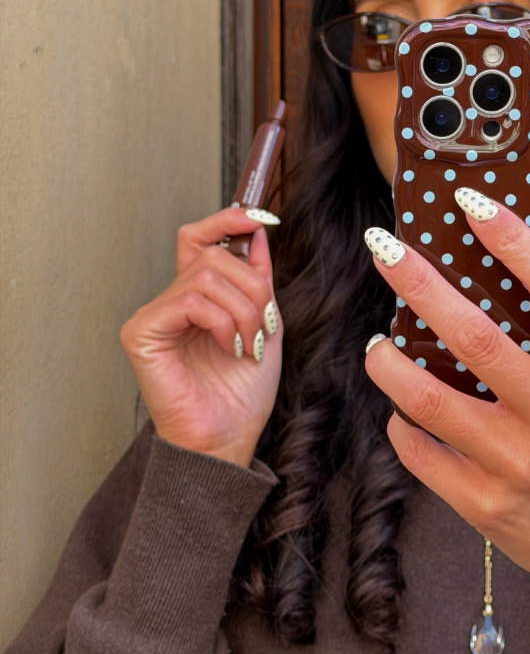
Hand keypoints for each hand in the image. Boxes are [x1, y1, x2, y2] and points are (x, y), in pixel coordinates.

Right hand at [119, 207, 282, 467]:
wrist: (229, 435)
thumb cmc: (242, 389)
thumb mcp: (264, 321)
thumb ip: (258, 276)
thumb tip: (256, 229)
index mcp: (197, 296)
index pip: (198, 237)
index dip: (226, 219)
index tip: (259, 218)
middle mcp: (170, 301)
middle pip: (214, 255)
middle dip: (253, 286)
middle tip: (262, 325)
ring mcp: (152, 315)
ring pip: (207, 275)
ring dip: (243, 309)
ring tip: (247, 343)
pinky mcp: (141, 333)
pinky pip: (189, 300)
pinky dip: (220, 320)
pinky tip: (228, 346)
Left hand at [363, 191, 529, 648]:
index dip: (512, 238)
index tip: (471, 201)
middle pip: (475, 336)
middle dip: (419, 283)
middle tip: (384, 245)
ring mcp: (519, 465)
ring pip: (428, 398)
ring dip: (389, 360)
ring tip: (378, 341)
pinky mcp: (484, 505)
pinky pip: (420, 452)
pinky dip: (402, 421)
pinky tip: (402, 404)